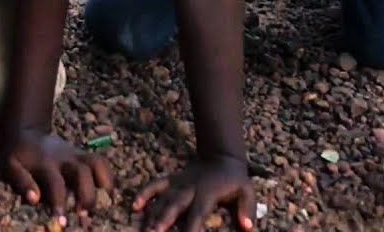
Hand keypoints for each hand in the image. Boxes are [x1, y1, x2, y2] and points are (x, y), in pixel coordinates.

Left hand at [0, 128, 113, 224]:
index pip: (55, 183)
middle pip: (82, 172)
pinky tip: (108, 195)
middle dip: (87, 195)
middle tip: (83, 215)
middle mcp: (64, 158)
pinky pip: (101, 162)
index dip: (60, 202)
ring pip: (97, 163)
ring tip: (105, 204)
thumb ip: (21, 181)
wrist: (27, 131)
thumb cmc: (18, 154)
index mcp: (45, 163)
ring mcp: (76, 154)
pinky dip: (108, 177)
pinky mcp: (83, 155)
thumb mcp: (10, 166)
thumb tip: (35, 199)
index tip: (62, 221)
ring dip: (105, 184)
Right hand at [133, 156, 254, 231]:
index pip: (198, 213)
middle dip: (164, 219)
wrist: (221, 158)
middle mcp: (189, 188)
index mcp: (207, 193)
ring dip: (152, 212)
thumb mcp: (247, 191)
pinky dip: (144, 193)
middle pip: (174, 205)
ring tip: (143, 227)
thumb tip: (247, 226)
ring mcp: (178, 183)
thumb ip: (247, 208)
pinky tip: (135, 206)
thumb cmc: (234, 180)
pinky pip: (154, 185)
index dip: (192, 227)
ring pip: (162, 198)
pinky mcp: (171, 180)